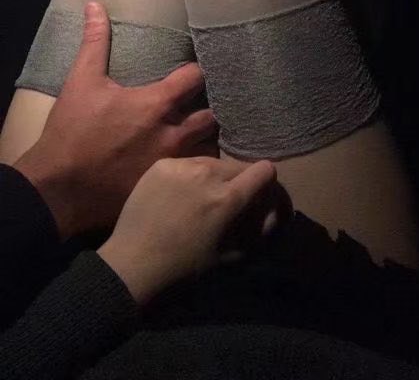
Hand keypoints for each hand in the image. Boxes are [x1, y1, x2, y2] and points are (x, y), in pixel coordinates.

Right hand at [14, 1, 216, 239]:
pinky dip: (195, 167)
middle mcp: (173, 134)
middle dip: (208, 107)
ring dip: (203, 138)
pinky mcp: (165, 187)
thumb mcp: (81, 82)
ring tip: (196, 132)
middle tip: (197, 103)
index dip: (197, 70)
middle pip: (211, 115)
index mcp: (157, 104)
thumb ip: (95, 43)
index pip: (196, 77)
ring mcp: (172, 165)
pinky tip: (188, 163)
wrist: (59, 188)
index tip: (192, 68)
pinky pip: (193, 175)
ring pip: (207, 148)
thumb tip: (96, 6)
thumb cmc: (72, 132)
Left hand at [98, 156, 277, 304]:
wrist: (132, 265)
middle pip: (238, 166)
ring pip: (212, 162)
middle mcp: (207, 173)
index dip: (267, 183)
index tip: (259, 196)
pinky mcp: (161, 165)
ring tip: (199, 200)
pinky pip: (187, 164)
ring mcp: (182, 165)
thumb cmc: (185, 269)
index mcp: (228, 198)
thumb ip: (258, 230)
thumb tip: (273, 213)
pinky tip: (177, 196)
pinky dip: (189, 176)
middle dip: (240, 183)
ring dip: (214, 177)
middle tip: (227, 204)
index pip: (264, 170)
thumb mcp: (231, 256)